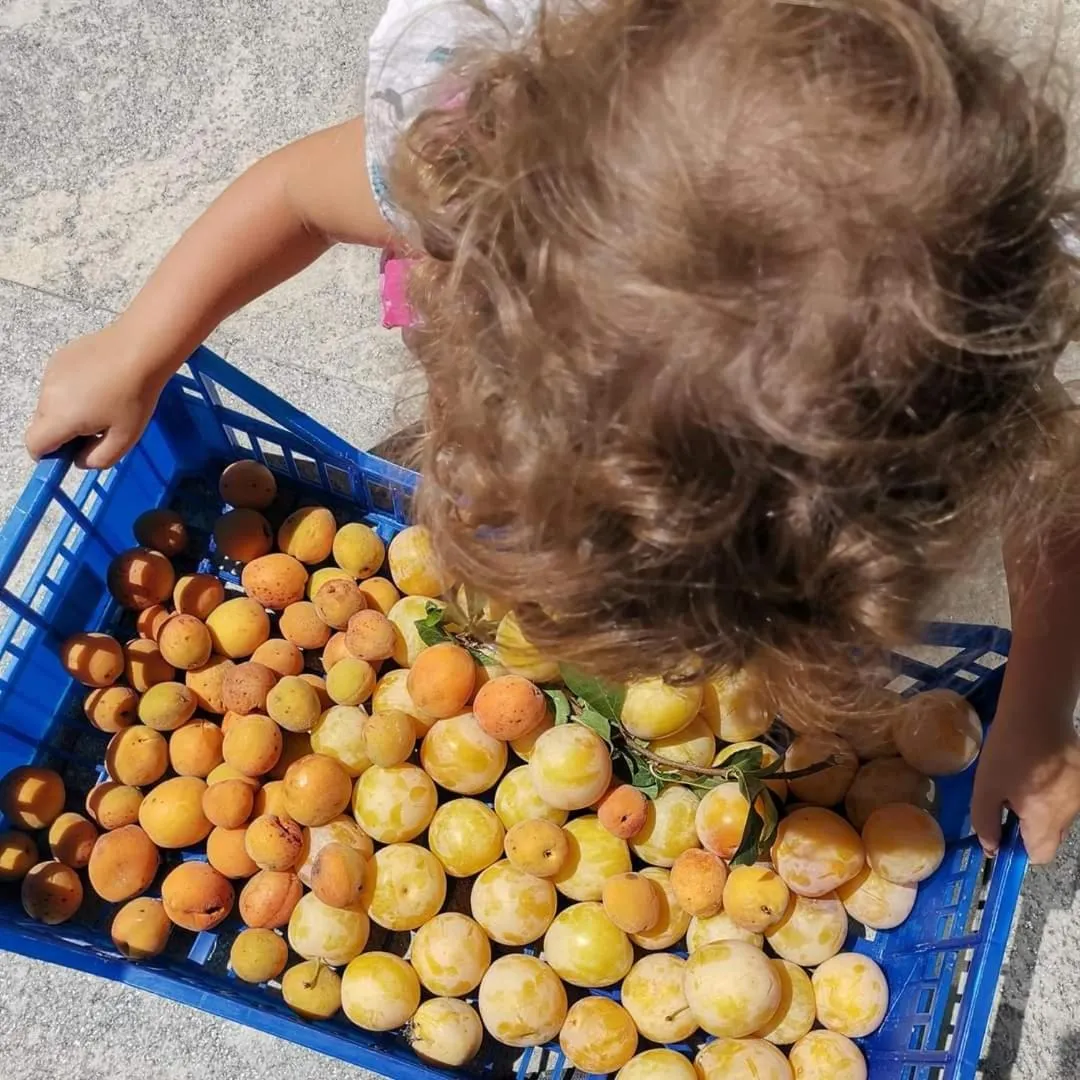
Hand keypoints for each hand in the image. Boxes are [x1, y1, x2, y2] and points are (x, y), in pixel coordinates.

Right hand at [25, 323, 167, 469]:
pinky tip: (101, 383)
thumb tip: (80, 461)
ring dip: (69, 410)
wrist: (140, 348)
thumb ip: (99, 459)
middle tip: (99, 428)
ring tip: (104, 403)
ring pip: (51, 403)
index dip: (50, 455)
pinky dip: (73, 390)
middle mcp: (46, 395)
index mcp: (59, 417)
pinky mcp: (59, 358)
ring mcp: (51, 373)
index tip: (73, 453)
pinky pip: (59, 384)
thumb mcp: (124, 438)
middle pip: (43, 425)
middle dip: (64, 433)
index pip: (34, 445)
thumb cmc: (135, 396)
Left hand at [971, 707, 1079, 864]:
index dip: (1018, 850)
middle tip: (1006, 801)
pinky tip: (1036, 768)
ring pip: (1058, 815)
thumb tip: (991, 848)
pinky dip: (1051, 791)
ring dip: (1039, 808)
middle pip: (1049, 836)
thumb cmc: (1008, 751)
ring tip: (1020, 779)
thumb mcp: (985, 787)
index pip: (1039, 855)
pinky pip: (1065, 796)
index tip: (1001, 833)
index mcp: (1045, 819)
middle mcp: (1069, 813)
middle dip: (1027, 828)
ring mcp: (1079, 795)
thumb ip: (986, 822)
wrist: (1038, 712)